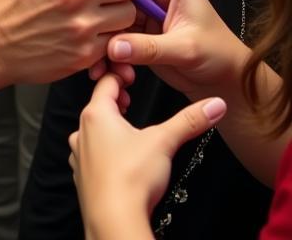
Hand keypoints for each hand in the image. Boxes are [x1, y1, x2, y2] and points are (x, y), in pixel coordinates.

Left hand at [69, 73, 225, 239]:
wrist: (114, 219)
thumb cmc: (132, 178)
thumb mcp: (164, 142)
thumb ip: (189, 121)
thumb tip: (214, 104)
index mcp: (96, 114)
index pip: (107, 83)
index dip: (121, 75)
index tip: (132, 74)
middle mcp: (81, 131)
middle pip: (98, 106)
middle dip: (116, 102)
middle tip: (130, 102)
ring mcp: (79, 154)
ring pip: (92, 132)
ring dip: (108, 128)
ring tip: (126, 131)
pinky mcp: (81, 176)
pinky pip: (90, 155)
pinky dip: (103, 152)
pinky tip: (118, 161)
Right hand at [101, 0, 249, 100]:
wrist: (226, 84)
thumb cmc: (219, 58)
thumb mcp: (185, 49)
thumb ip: (149, 47)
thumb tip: (114, 47)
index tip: (91, 16)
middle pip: (115, 1)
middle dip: (104, 27)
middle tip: (91, 49)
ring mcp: (146, 13)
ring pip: (111, 22)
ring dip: (104, 45)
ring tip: (98, 67)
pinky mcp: (140, 32)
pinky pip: (115, 39)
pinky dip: (109, 56)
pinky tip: (105, 71)